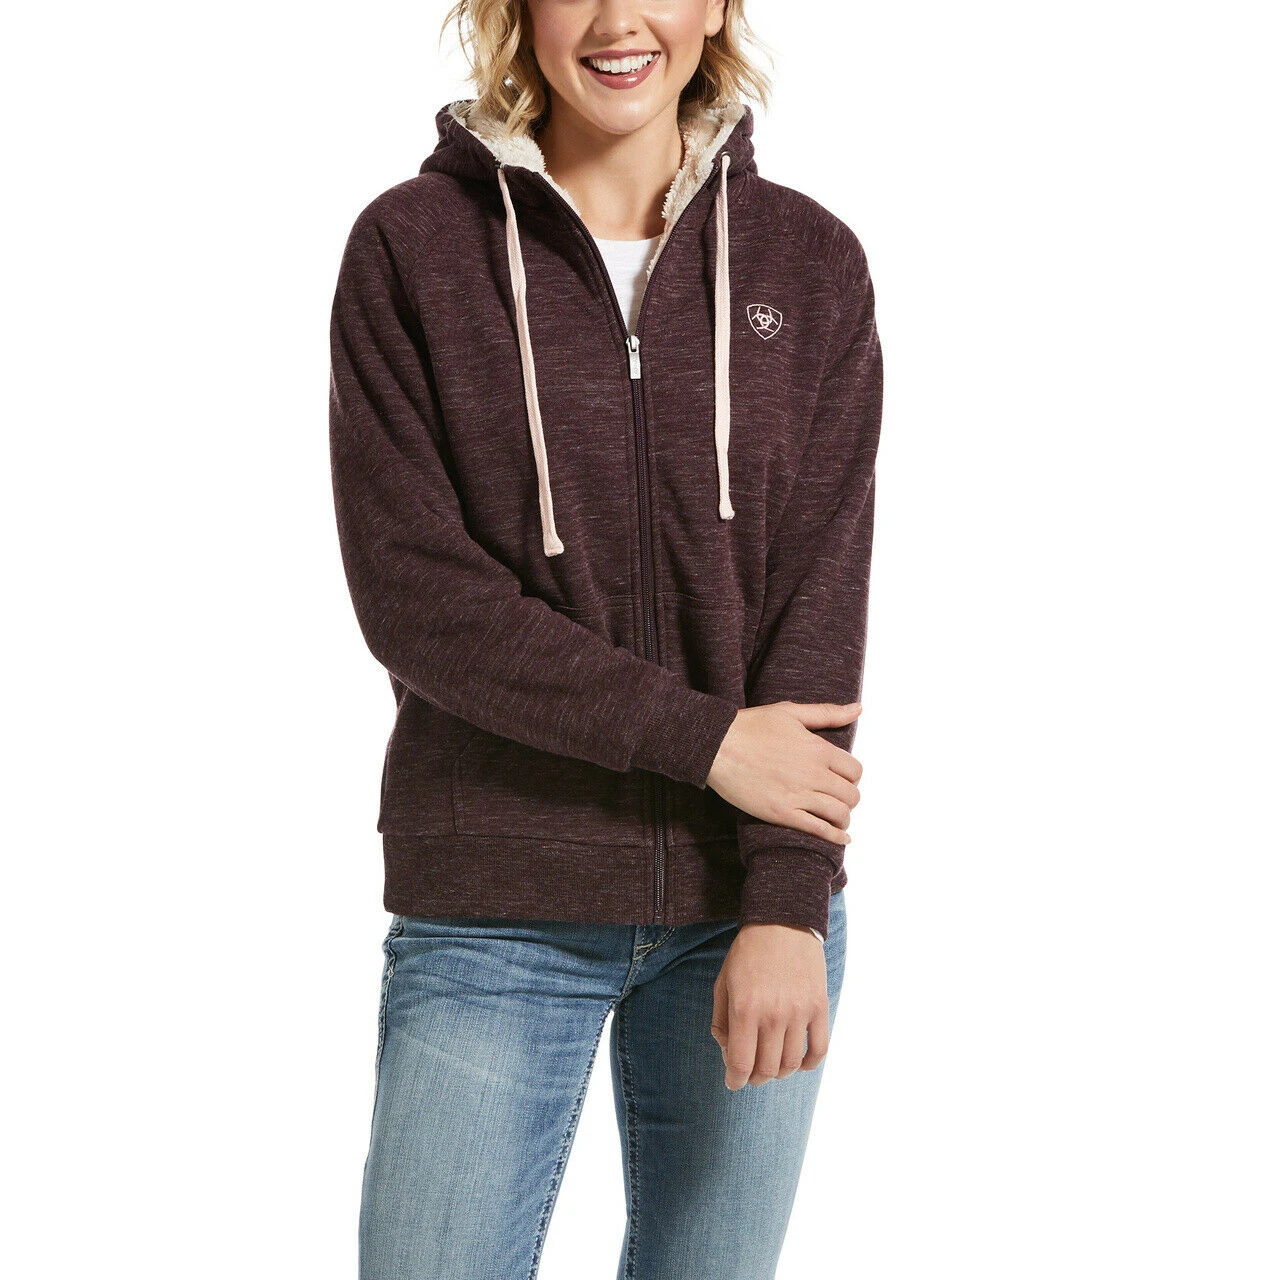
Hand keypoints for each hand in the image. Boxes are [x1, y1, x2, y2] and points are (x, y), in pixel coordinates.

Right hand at [706, 701, 862, 843]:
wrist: (717, 746)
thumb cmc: (750, 726)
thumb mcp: (790, 711)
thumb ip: (826, 713)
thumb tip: (857, 708)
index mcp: (818, 749)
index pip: (854, 770)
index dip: (851, 775)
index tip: (842, 778)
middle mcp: (813, 774)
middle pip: (851, 794)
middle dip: (848, 797)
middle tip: (838, 797)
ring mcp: (798, 795)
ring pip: (839, 813)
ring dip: (842, 817)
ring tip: (837, 817)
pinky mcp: (782, 813)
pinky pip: (818, 829)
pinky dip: (835, 836)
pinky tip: (841, 838)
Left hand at [710, 923, 829, 1088]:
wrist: (782, 922)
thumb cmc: (747, 953)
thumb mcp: (723, 982)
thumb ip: (721, 1019)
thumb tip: (727, 1050)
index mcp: (745, 1008)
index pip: (741, 1064)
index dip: (735, 1081)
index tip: (733, 1082)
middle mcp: (773, 1014)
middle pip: (767, 1069)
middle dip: (755, 1078)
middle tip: (751, 1072)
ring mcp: (799, 1012)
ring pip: (792, 1064)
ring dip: (780, 1072)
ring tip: (772, 1064)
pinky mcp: (819, 1007)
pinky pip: (819, 1050)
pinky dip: (809, 1064)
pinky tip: (799, 1061)